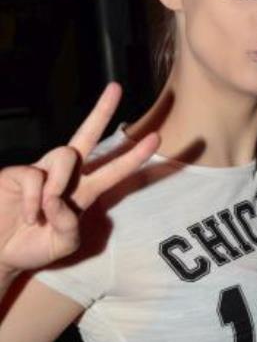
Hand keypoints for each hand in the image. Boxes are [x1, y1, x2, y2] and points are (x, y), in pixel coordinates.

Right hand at [0, 83, 157, 281]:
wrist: (0, 254)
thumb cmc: (32, 247)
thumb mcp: (63, 245)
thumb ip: (71, 226)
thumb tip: (60, 200)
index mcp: (82, 193)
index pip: (112, 170)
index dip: (133, 155)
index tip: (156, 137)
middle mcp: (64, 177)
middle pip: (86, 137)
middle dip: (101, 112)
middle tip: (116, 88)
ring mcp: (41, 171)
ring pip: (65, 155)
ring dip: (60, 185)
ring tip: (46, 211)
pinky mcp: (18, 173)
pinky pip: (35, 176)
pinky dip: (35, 201)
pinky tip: (28, 216)